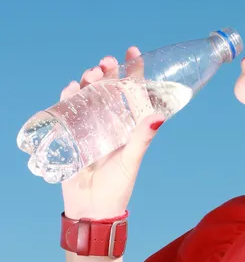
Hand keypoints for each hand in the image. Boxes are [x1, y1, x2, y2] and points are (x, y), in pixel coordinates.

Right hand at [61, 47, 163, 219]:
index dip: (133, 72)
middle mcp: (110, 122)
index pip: (132, 93)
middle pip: (107, 89)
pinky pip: (69, 110)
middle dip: (106, 72)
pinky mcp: (72, 135)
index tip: (133, 52)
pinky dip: (69, 96)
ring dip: (88, 81)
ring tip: (90, 74)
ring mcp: (89, 127)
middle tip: (106, 62)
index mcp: (128, 126)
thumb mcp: (131, 159)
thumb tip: (158, 116)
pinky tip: (72, 88)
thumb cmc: (117, 187)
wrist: (92, 209)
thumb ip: (142, 138)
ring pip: (88, 96)